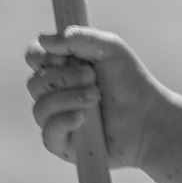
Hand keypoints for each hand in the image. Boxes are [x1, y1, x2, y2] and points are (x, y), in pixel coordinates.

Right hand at [25, 25, 160, 170]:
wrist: (148, 115)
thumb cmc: (129, 81)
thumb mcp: (109, 48)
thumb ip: (78, 38)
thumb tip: (42, 40)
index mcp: (62, 68)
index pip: (34, 58)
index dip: (42, 56)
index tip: (63, 57)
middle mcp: (55, 93)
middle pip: (35, 83)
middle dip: (64, 77)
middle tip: (92, 77)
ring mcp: (56, 119)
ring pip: (40, 108)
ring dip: (69, 98)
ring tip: (96, 96)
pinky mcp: (62, 144)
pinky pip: (48, 133)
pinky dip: (64, 121)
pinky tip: (83, 118)